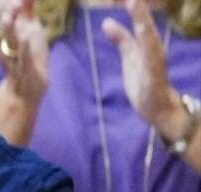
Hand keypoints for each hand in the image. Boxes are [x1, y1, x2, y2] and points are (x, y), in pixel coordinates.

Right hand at [0, 0, 48, 102]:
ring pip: (5, 42)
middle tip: (17, 2)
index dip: (1, 5)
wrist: (25, 90)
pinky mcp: (25, 69)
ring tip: (14, 15)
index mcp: (0, 35)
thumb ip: (27, 11)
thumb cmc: (28, 56)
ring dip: (8, 28)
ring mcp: (12, 57)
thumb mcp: (29, 30)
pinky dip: (23, 47)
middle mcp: (1, 46)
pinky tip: (26, 36)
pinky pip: (22, 58)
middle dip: (4, 12)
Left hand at [102, 0, 185, 139]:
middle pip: (146, 27)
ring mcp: (155, 63)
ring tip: (137, 8)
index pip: (140, 21)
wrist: (158, 107)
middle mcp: (154, 49)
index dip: (135, 8)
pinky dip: (148, 53)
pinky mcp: (154, 79)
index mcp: (147, 43)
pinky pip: (152, 64)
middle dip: (140, 12)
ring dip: (144, 25)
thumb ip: (122, 39)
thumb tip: (107, 22)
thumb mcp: (130, 57)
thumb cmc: (144, 80)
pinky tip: (145, 43)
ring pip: (150, 41)